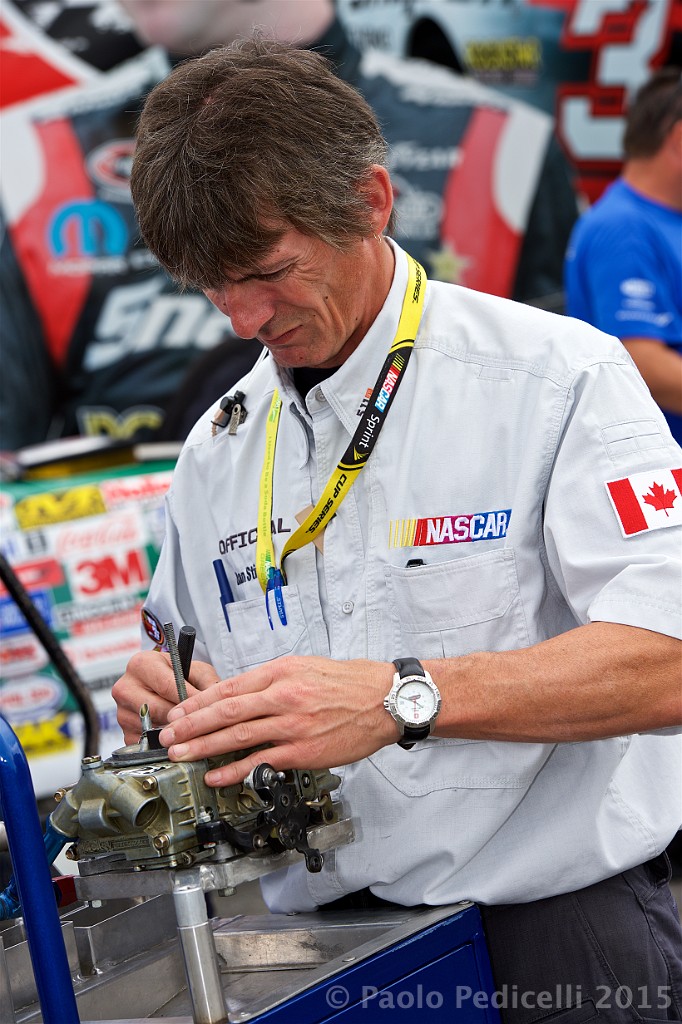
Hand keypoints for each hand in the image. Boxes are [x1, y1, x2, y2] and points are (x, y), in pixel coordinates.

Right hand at [112, 650, 218, 742]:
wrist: (165, 686)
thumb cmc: (181, 676)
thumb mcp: (198, 671)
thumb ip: (208, 684)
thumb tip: (216, 705)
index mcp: (141, 664)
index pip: (166, 686)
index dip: (189, 699)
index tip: (207, 709)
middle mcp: (125, 687)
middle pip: (158, 709)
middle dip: (182, 718)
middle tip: (202, 724)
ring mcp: (122, 713)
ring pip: (152, 729)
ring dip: (174, 733)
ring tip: (192, 732)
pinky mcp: (125, 734)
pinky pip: (147, 744)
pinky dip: (165, 746)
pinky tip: (179, 740)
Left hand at [158, 654, 396, 786]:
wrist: (385, 700)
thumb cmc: (348, 683)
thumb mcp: (305, 667)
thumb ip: (271, 680)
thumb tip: (239, 695)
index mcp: (280, 672)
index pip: (229, 687)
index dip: (198, 702)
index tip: (178, 712)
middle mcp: (282, 696)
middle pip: (225, 711)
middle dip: (190, 725)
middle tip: (167, 736)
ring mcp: (292, 725)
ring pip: (237, 736)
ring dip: (203, 747)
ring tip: (180, 754)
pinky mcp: (302, 751)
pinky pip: (261, 761)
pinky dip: (235, 770)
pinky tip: (216, 776)